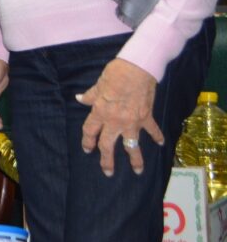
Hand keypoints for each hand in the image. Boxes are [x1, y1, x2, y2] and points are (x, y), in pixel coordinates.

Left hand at [77, 58, 159, 176]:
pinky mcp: (146, 117)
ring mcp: (132, 121)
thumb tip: (80, 98)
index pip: (90, 130)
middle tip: (107, 172)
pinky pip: (152, 130)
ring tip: (137, 171)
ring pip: (132, 145)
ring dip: (135, 159)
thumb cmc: (115, 74)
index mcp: (100, 112)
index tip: (87, 149)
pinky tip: (161, 144)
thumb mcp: (98, 84)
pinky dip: (157, 137)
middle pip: (108, 145)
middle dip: (107, 160)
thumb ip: (90, 95)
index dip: (87, 141)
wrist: (137, 69)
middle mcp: (114, 121)